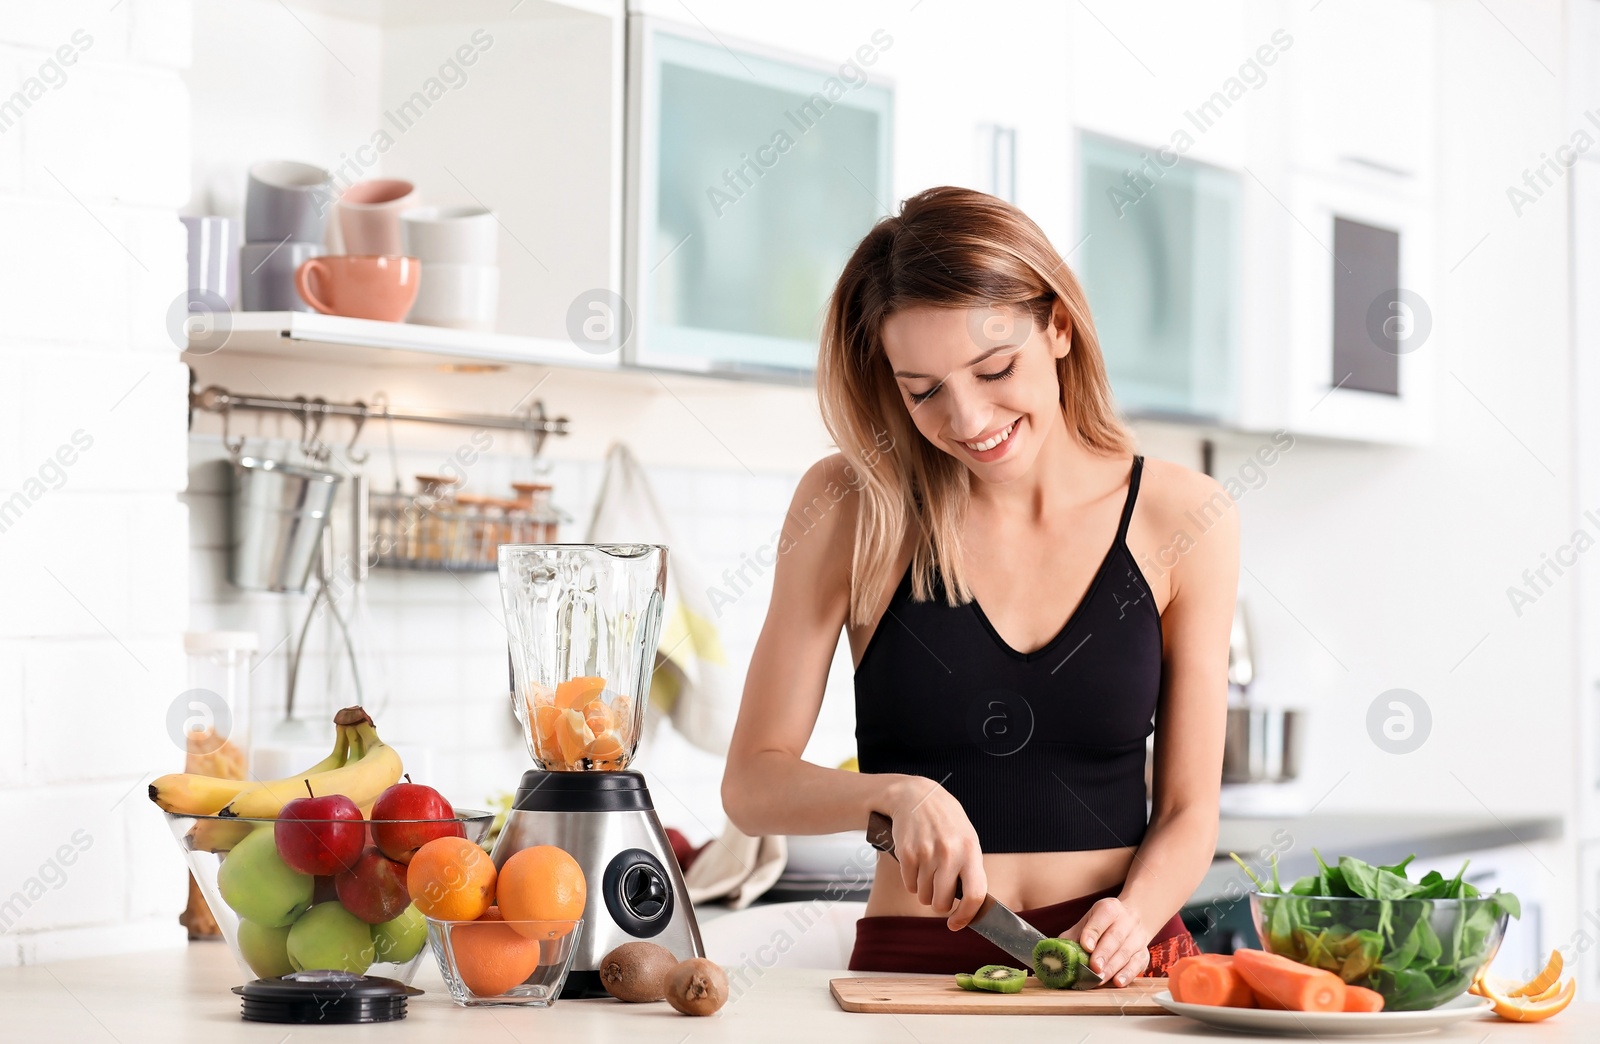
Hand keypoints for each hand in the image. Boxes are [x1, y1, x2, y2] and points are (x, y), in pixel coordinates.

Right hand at [881, 776, 986, 931]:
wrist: (915, 796)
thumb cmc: (946, 822)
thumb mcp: (967, 839)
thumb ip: (970, 869)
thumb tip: (972, 906)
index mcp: (970, 851)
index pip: (975, 895)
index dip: (966, 916)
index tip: (957, 924)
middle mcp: (949, 853)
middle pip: (942, 902)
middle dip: (940, 904)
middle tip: (940, 893)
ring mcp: (926, 853)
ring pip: (923, 897)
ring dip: (925, 891)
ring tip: (928, 870)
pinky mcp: (906, 853)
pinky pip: (910, 885)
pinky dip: (912, 881)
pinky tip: (916, 862)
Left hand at [1064, 897, 1149, 986]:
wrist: (1132, 919)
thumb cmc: (1103, 924)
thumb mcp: (1087, 923)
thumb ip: (1072, 936)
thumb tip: (1053, 953)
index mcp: (1109, 908)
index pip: (1101, 918)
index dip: (1093, 932)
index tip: (1085, 946)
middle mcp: (1127, 920)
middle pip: (1115, 937)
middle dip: (1104, 953)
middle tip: (1094, 968)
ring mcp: (1138, 937)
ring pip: (1127, 952)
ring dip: (1113, 967)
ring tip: (1100, 979)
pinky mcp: (1144, 952)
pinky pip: (1138, 964)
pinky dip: (1128, 974)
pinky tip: (1118, 982)